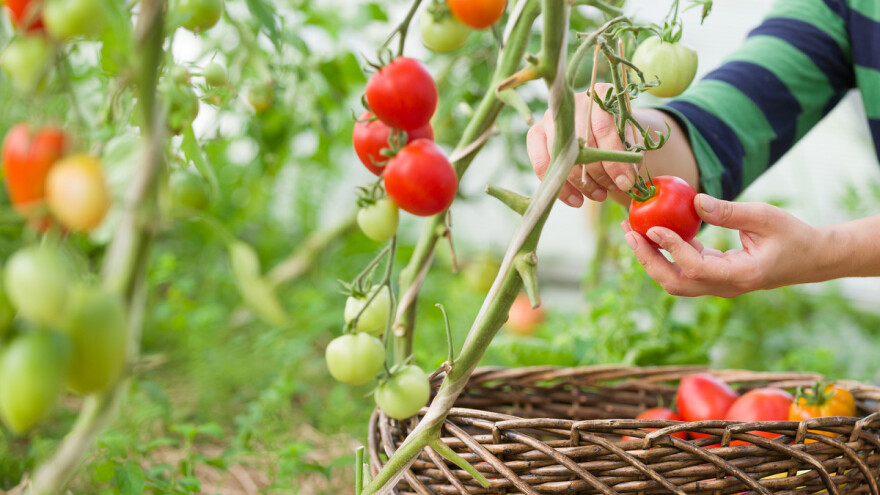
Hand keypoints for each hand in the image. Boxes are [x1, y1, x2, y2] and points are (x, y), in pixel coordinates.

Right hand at [527, 83, 638, 206]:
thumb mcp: (629, 137)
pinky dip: (560, 187)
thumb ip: (628, 154)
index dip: (615, 159)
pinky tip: (576, 199)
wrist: (598, 130)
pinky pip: (542, 164)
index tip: (626, 182)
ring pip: (562, 156)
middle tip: (612, 190)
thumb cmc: (617, 134)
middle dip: (599, 172)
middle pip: (581, 143)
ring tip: (598, 195)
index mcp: (598, 93)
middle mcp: (571, 101)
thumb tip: (626, 180)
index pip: (603, 129)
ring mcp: (550, 117)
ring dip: (581, 182)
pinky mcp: (535, 134)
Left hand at [622, 194, 827, 297]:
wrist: (810, 258)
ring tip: (632, 230)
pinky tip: (654, 230)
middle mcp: (724, 287)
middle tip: (628, 231)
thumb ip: (729, 211)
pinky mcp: (714, 276)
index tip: (652, 228)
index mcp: (740, 276)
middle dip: (647, 258)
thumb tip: (694, 200)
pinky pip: (683, 270)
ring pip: (674, 280)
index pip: (695, 269)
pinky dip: (665, 253)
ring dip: (650, 257)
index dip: (671, 250)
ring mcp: (718, 285)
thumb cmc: (792, 235)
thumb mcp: (765, 217)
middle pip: (674, 283)